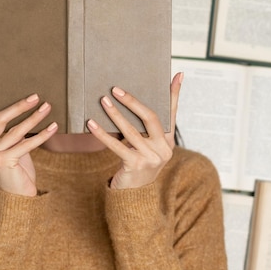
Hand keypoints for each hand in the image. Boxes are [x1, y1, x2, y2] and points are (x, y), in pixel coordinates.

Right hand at [0, 72, 57, 195]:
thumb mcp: (13, 150)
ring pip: (14, 131)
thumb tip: (27, 108)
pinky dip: (41, 135)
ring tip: (48, 107)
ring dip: (34, 118)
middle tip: (35, 95)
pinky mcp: (3, 163)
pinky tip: (53, 127)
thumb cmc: (18, 173)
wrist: (18, 200)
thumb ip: (12, 133)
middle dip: (18, 105)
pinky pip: (25, 144)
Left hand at [86, 73, 182, 188]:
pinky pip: (116, 146)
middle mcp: (164, 149)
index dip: (175, 94)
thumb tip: (137, 104)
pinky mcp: (135, 165)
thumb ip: (148, 127)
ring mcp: (151, 158)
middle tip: (116, 89)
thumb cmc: (139, 163)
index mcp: (169, 140)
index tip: (178, 75)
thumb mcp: (148, 146)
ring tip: (103, 101)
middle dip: (133, 101)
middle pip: (150, 118)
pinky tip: (92, 124)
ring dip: (115, 114)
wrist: (135, 194)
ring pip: (131, 131)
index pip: (172, 113)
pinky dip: (102, 134)